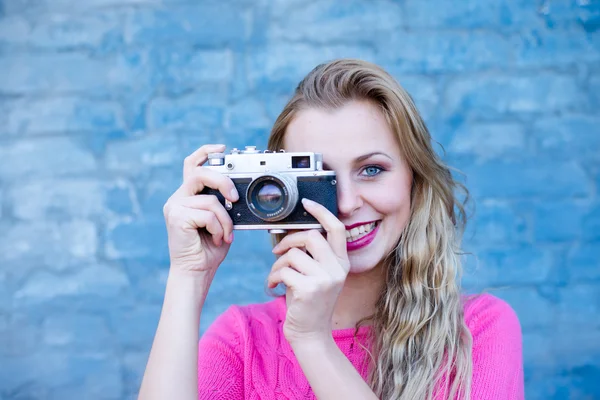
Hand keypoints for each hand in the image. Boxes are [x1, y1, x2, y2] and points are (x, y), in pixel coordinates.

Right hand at [163, 144, 238, 279]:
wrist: (196, 272)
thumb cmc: (209, 249)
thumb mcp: (221, 221)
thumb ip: (222, 203)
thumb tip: (235, 193)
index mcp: (188, 196)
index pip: (192, 165)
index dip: (205, 152)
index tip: (221, 148)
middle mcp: (178, 198)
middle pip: (201, 173)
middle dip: (223, 182)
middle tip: (235, 198)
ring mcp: (175, 206)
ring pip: (210, 200)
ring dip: (225, 220)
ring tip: (224, 235)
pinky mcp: (176, 217)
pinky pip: (208, 213)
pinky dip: (219, 228)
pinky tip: (215, 239)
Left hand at [268, 198, 349, 343]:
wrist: (310, 334)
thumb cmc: (308, 301)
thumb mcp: (317, 275)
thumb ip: (312, 255)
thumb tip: (293, 233)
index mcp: (342, 263)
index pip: (336, 228)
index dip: (321, 212)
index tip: (306, 203)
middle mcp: (337, 269)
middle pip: (311, 236)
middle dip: (290, 240)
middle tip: (278, 250)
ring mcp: (325, 279)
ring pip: (293, 254)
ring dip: (278, 264)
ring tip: (277, 276)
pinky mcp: (309, 289)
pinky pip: (284, 271)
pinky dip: (274, 277)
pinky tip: (275, 287)